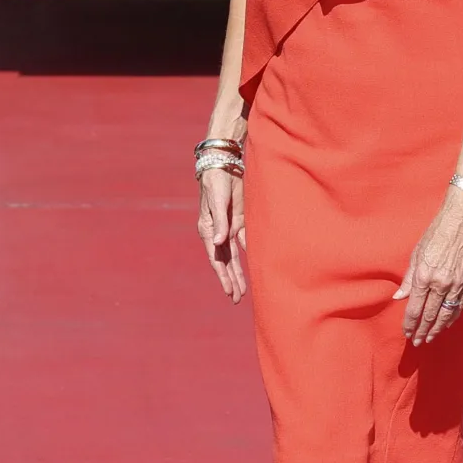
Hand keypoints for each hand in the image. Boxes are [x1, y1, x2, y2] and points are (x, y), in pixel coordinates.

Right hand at [197, 169, 246, 302]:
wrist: (223, 164)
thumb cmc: (216, 181)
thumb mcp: (216, 201)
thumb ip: (219, 222)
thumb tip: (218, 243)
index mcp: (208, 229)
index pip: (216, 258)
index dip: (223, 276)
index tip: (229, 292)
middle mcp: (217, 232)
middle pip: (225, 261)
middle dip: (231, 280)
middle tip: (236, 299)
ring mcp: (228, 227)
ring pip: (234, 256)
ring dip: (238, 272)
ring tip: (242, 291)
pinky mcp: (238, 220)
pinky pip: (245, 241)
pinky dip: (248, 254)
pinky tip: (254, 267)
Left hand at [393, 192, 462, 345]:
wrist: (461, 223)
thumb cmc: (435, 235)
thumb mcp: (416, 254)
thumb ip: (408, 279)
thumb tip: (399, 297)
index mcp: (424, 276)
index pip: (414, 308)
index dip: (410, 323)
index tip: (406, 332)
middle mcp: (440, 284)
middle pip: (429, 315)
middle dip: (422, 331)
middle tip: (416, 342)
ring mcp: (456, 285)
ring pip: (445, 315)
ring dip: (436, 329)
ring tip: (429, 338)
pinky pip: (458, 307)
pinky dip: (451, 318)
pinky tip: (445, 325)